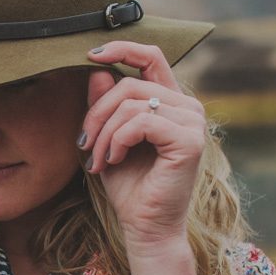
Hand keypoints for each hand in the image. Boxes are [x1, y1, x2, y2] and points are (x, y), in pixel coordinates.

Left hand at [78, 41, 208, 254]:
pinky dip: (117, 140)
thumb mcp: (107, 139)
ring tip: (96, 158)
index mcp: (170, 102)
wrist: (144, 226)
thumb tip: (97, 69)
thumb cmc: (129, 186)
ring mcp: (192, 122)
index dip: (122, 48)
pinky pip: (141, 122)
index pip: (152, 56)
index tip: (90, 54)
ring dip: (103, 131)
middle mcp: (187, 107)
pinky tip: (112, 160)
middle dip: (97, 112)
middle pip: (130, 83)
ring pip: (132, 103)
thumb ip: (104, 105)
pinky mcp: (190, 141)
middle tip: (83, 143)